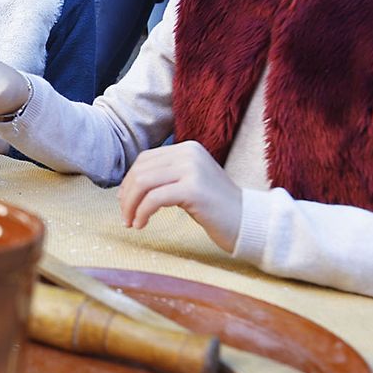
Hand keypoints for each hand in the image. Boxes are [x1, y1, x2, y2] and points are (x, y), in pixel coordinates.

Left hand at [117, 141, 242, 251]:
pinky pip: (154, 199)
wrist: (247, 221)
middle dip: (127, 195)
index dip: (129, 181)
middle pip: (141, 170)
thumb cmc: (215, 207)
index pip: (145, 159)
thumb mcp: (189, 182)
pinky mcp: (193, 189)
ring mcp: (192, 169)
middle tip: (125, 217)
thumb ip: (166, 176)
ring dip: (131, 205)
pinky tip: (141, 225)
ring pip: (144, 183)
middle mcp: (189, 152)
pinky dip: (142, 213)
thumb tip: (128, 186)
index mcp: (187, 148)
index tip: (125, 202)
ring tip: (131, 222)